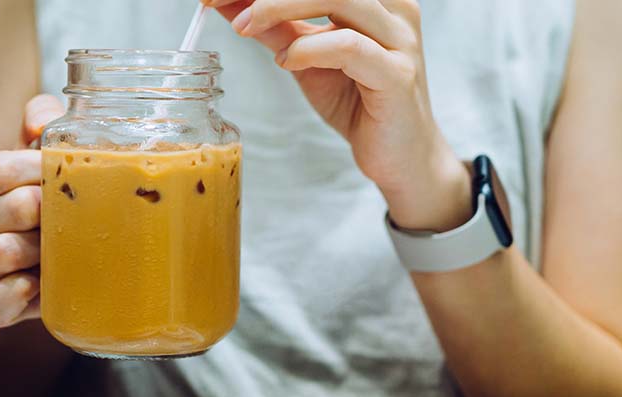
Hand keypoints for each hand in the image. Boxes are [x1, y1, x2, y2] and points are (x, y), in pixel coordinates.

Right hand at [0, 94, 63, 327]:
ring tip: (59, 247)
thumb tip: (39, 121)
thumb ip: (41, 127)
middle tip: (67, 210)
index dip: (33, 168)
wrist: (60, 262)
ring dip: (37, 249)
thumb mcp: (43, 161)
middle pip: (2, 211)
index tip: (62, 170)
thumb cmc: (48, 204)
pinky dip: (11, 298)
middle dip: (41, 208)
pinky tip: (33, 287)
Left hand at [203, 0, 471, 231]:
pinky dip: (310, 50)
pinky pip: (349, 47)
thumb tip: (230, 5)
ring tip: (245, 25)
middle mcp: (393, 8)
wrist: (399, 157)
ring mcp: (400, 39)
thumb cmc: (359, 104)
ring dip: (280, 6)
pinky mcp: (397, 75)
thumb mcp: (307, 60)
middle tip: (221, 0)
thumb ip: (277, 28)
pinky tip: (287, 62)